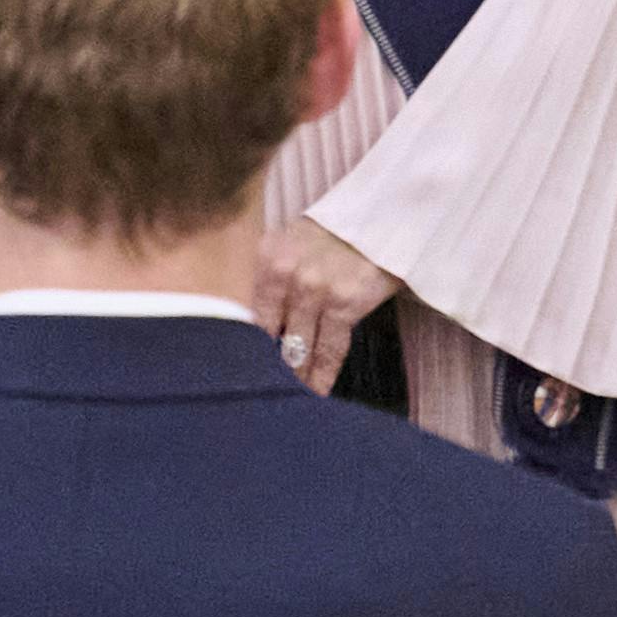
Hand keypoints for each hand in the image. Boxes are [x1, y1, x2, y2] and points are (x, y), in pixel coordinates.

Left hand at [254, 218, 395, 391]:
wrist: (383, 215)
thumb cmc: (332, 234)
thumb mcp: (290, 244)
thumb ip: (266, 278)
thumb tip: (248, 327)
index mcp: (265, 256)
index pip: (244, 312)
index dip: (237, 346)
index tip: (233, 373)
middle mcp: (284, 272)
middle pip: (265, 335)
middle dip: (262, 367)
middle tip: (255, 395)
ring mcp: (314, 288)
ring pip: (296, 348)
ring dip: (293, 378)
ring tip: (287, 400)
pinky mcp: (344, 302)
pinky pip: (328, 350)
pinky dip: (321, 375)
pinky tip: (316, 392)